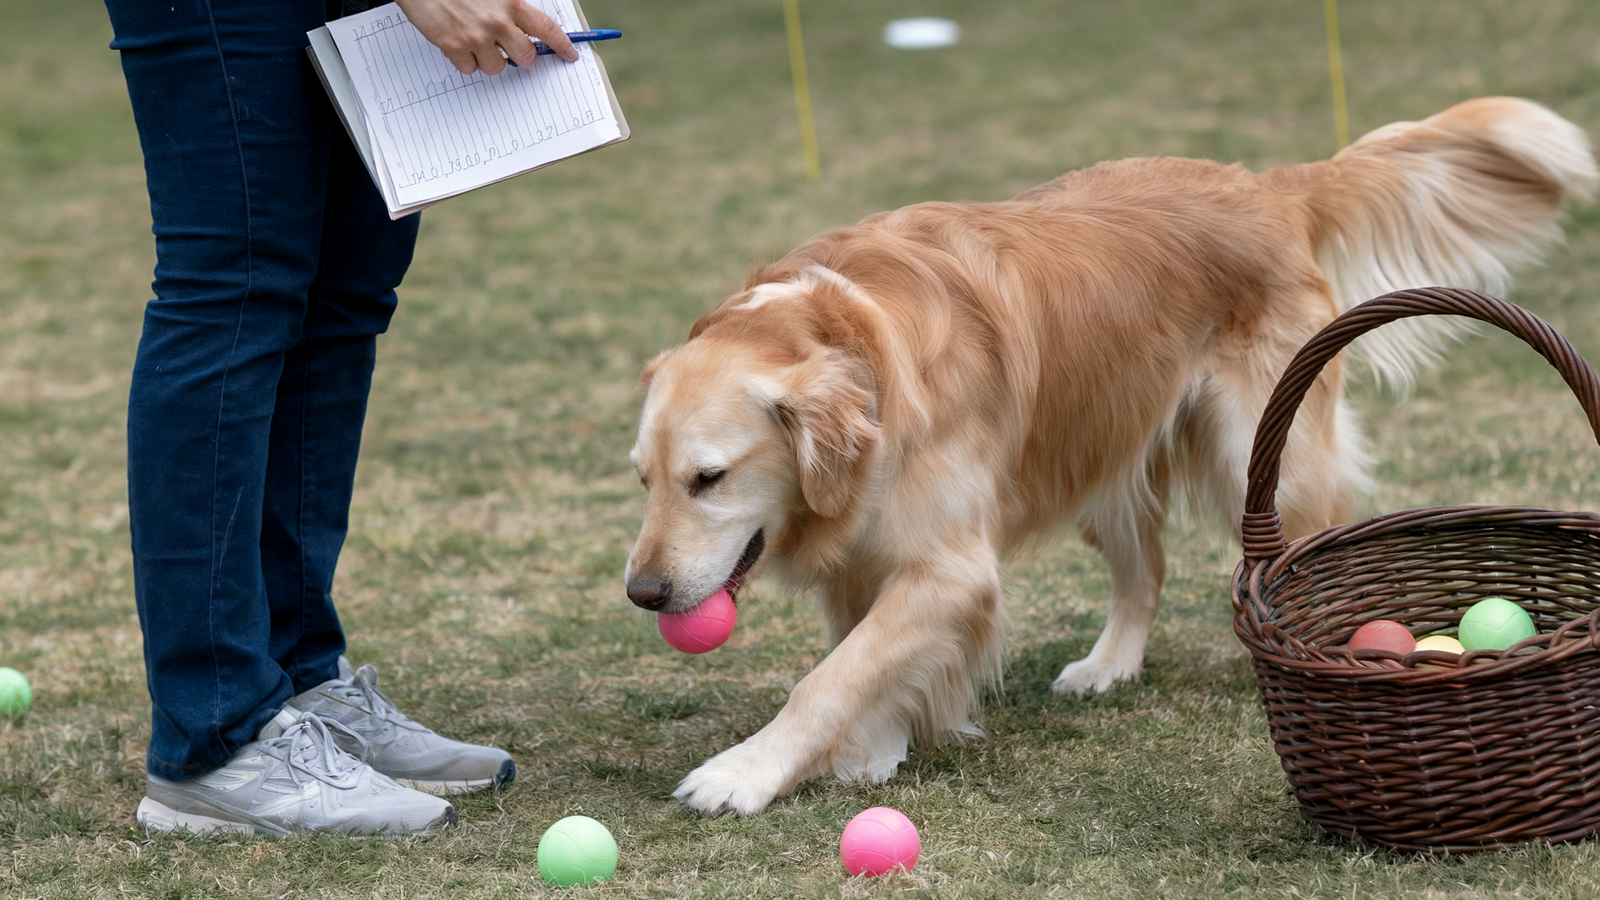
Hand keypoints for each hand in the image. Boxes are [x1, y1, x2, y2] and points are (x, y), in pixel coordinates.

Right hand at [395, 0, 578, 75]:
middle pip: (525, 57)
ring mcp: (475, 37)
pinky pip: (469, 69)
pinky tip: (459, 42)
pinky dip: (465, 60)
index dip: (562, 45)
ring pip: (497, 67)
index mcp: (512, 2)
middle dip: (521, 56)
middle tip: (512, 50)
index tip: (569, 54)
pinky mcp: (453, 46)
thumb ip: (513, 5)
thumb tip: (528, 23)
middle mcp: (497, 22)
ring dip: (490, 59)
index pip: (547, 29)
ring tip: (478, 41)